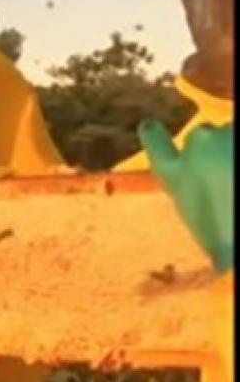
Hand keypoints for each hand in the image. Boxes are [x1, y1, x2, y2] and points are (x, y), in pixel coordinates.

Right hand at [139, 119, 233, 272]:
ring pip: (231, 131)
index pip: (154, 142)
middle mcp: (197, 147)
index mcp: (176, 174)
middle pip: (200, 135)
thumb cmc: (229, 238)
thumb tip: (219, 256)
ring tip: (239, 170)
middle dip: (212, 147)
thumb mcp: (205, 235)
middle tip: (226, 170)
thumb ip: (201, 215)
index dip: (152, 134)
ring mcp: (227, 135)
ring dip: (234, 147)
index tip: (149, 124)